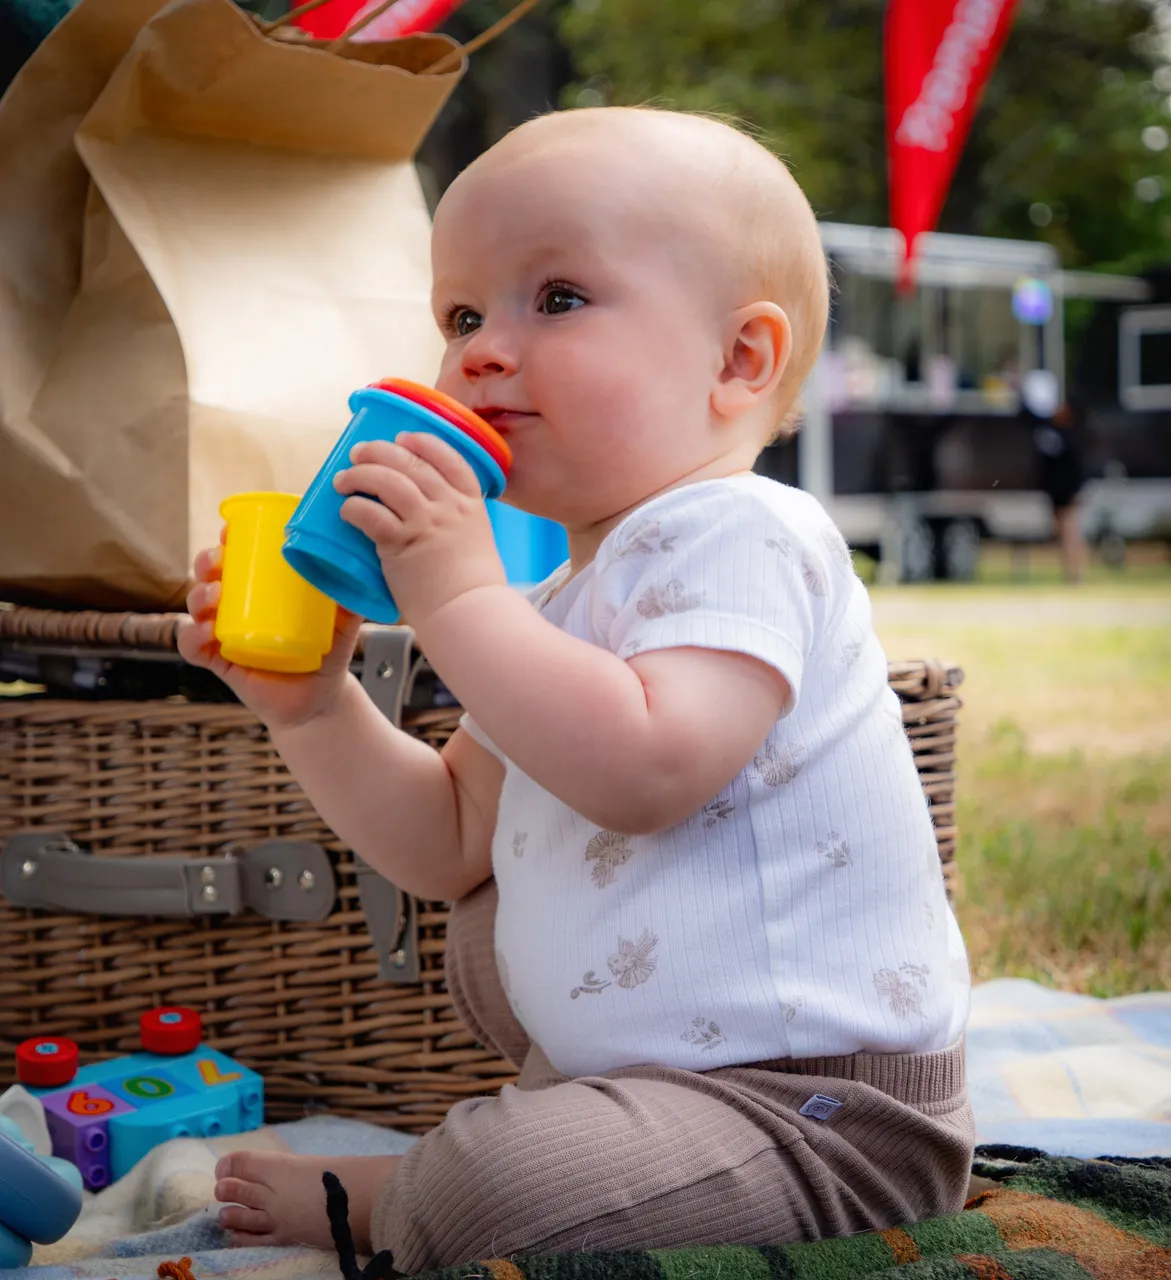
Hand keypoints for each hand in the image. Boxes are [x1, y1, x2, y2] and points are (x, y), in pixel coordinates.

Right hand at [176, 530, 361, 730]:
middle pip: (209, 576)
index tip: (230, 530)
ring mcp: (225, 634)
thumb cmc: (327, 653)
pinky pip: (193, 648)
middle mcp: (238, 608)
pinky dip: (192, 637)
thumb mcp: (343, 625)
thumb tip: (359, 577)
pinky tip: (207, 632)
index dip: (229, 541)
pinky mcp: (220, 662)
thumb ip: (352, 603)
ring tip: (215, 594)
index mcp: (262, 590)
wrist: (320, 698)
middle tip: (219, 561)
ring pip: (197, 607)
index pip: (239, 558)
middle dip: (206, 562)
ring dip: (199, 595)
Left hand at [334, 432, 506, 626]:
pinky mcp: (402, 544)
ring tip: (343, 480)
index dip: (423, 442)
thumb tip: (429, 519)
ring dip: (360, 475)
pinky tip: (346, 511)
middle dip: (380, 452)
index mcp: (471, 504)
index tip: (403, 438)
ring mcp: (426, 523)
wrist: (471, 613)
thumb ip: (456, 525)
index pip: (449, 458)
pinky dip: (354, 508)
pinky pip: (371, 515)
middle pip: (412, 462)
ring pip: (388, 481)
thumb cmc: (473, 588)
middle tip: (359, 454)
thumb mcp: (476, 542)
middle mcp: (449, 507)